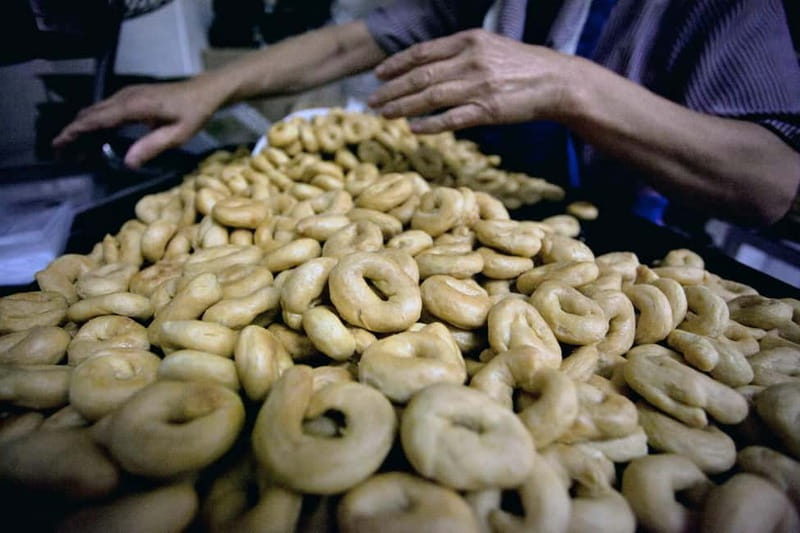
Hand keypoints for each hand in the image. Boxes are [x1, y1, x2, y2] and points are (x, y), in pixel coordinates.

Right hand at [52, 77, 225, 167]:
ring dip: (83, 129)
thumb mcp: (178, 134)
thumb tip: (127, 163)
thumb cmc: (194, 113)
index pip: (96, 119)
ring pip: (96, 111)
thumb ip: (152, 147)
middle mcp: (125, 97)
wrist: (204, 91)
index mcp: (133, 105)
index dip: (75, 132)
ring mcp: (127, 95)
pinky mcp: (131, 97)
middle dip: (73, 133)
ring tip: (75, 151)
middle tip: (62, 154)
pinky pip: (107, 110)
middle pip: (90, 114)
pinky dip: (96, 124)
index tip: (59, 144)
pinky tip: (95, 139)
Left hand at [368, 29, 577, 133]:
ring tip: (384, 114)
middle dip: (392, 89)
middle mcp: (471, 61)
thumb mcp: (488, 47)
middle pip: (421, 76)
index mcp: (469, 40)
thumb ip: (458, 53)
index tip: (378, 74)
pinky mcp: (488, 110)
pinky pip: (451, 119)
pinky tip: (413, 128)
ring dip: (403, 106)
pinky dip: (430, 124)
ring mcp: (478, 86)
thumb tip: (425, 68)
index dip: (396, 64)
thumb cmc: (520, 65)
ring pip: (430, 97)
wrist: (556, 81)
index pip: (423, 52)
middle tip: (372, 100)